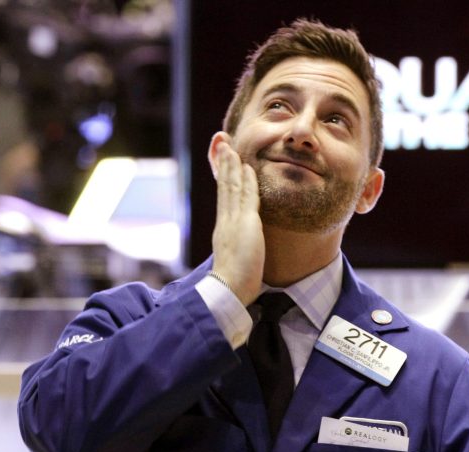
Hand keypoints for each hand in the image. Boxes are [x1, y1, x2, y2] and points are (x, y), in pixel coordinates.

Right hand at [210, 134, 264, 305]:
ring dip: (231, 165)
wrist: (229, 289)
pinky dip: (245, 179)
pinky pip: (246, 195)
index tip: (225, 164)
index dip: (224, 180)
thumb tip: (241, 256)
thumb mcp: (236, 263)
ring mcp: (233, 221)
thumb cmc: (234, 284)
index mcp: (223, 230)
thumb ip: (239, 253)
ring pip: (232, 187)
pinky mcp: (244, 223)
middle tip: (222, 145)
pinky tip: (246, 166)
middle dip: (223, 165)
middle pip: (224, 187)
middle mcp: (225, 222)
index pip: (224, 199)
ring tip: (230, 147)